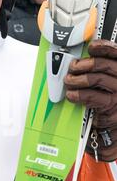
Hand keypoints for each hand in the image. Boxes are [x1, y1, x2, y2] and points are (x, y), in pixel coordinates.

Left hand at [64, 39, 116, 161]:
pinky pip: (93, 96)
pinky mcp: (111, 109)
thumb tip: (81, 60)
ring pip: (97, 78)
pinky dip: (79, 94)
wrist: (114, 133)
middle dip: (84, 64)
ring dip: (78, 78)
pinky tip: (72, 95)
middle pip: (105, 65)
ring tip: (69, 81)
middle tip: (72, 68)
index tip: (91, 47)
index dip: (104, 48)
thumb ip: (101, 72)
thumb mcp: (107, 87)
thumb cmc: (108, 106)